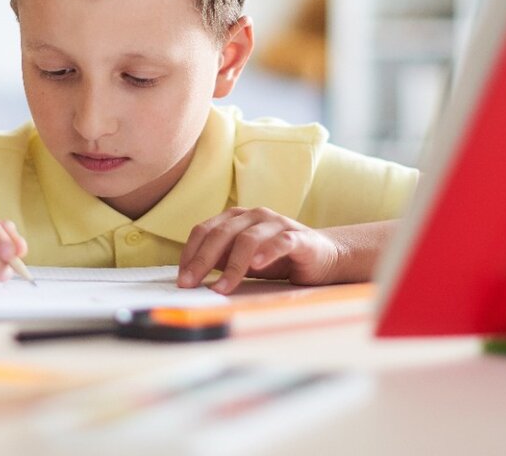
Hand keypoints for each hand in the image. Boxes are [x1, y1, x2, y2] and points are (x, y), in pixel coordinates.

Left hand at [177, 206, 338, 294]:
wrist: (324, 257)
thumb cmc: (278, 259)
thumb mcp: (242, 260)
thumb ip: (220, 260)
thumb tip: (190, 274)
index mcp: (236, 218)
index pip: (204, 230)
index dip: (190, 253)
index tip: (182, 277)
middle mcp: (255, 216)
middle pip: (221, 233)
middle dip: (203, 260)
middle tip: (191, 283)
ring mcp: (277, 224)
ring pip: (248, 239)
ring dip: (232, 266)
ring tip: (221, 288)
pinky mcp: (299, 237)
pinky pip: (281, 241)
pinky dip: (268, 252)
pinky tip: (257, 265)